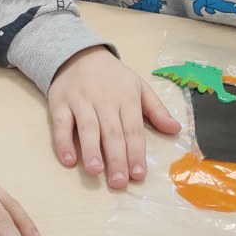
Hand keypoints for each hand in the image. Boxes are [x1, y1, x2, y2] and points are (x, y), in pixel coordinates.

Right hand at [47, 47, 180, 188]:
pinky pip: (60, 124)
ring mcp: (80, 101)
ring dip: (91, 150)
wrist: (79, 54)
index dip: (136, 152)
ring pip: (87, 128)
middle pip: (111, 132)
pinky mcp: (59, 103)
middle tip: (119, 182)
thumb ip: (157, 110)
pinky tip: (68, 160)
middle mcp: (104, 100)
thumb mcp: (139, 87)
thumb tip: (176, 130)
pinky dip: (63, 142)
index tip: (138, 174)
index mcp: (126, 98)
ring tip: (95, 171)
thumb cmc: (113, 77)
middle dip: (116, 158)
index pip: (133, 129)